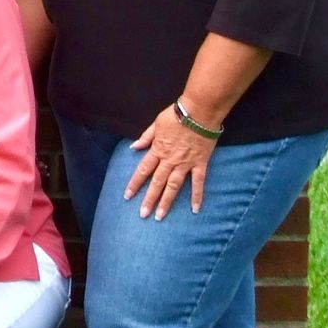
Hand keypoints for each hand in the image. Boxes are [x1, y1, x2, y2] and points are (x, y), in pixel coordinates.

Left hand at [127, 103, 218, 218]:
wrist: (198, 112)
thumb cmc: (175, 115)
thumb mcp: (155, 124)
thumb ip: (146, 137)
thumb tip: (133, 147)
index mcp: (158, 150)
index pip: (143, 170)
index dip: (135, 183)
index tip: (127, 196)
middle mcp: (170, 160)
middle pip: (157, 182)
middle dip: (149, 199)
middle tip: (142, 214)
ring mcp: (185, 163)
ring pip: (174, 186)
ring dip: (167, 202)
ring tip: (160, 216)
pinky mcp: (200, 164)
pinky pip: (198, 183)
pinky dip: (197, 196)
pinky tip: (195, 209)